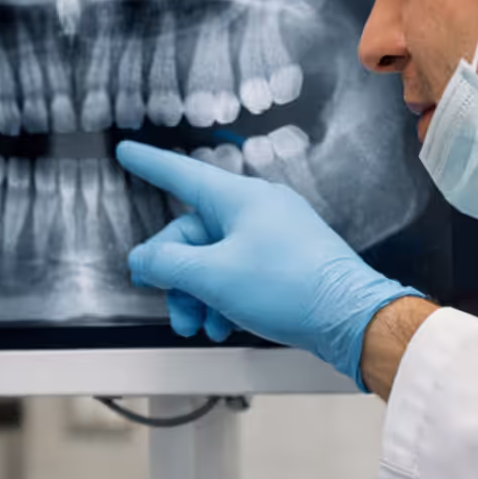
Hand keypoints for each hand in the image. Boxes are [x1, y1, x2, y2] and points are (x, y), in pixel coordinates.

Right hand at [115, 141, 421, 387]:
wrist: (350, 318)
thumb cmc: (292, 288)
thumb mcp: (212, 277)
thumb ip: (167, 264)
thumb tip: (143, 260)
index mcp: (239, 198)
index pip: (181, 173)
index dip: (149, 164)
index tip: (128, 152)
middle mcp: (257, 210)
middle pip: (192, 233)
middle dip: (176, 276)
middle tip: (173, 308)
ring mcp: (273, 235)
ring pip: (213, 259)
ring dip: (198, 295)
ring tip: (199, 326)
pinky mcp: (286, 260)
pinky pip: (238, 271)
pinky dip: (223, 298)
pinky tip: (223, 325)